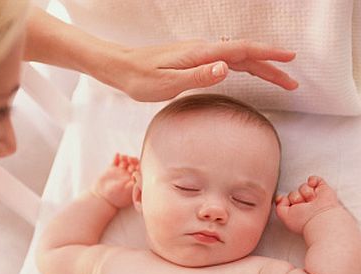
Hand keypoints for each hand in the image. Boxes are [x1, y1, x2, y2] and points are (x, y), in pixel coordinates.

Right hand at [92, 154, 138, 208]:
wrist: (102, 198)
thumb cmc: (116, 197)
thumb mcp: (127, 191)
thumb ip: (134, 183)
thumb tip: (139, 176)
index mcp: (134, 180)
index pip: (139, 169)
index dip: (138, 165)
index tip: (134, 165)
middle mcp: (128, 175)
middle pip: (133, 163)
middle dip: (132, 160)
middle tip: (129, 159)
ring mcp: (120, 171)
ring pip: (125, 160)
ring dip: (125, 157)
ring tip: (122, 157)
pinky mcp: (111, 169)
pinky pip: (115, 160)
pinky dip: (116, 156)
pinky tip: (117, 155)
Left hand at [102, 39, 297, 101]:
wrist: (122, 67)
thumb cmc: (141, 78)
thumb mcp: (167, 82)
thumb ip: (198, 76)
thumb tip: (226, 68)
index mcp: (201, 54)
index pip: (242, 52)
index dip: (268, 56)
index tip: (290, 61)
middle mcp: (203, 50)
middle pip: (245, 55)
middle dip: (271, 67)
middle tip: (292, 82)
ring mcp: (199, 53)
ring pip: (237, 58)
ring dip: (259, 67)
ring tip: (278, 79)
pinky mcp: (193, 59)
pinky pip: (226, 60)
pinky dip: (243, 66)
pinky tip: (246, 71)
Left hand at [275, 176, 340, 234]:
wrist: (321, 219)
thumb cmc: (304, 221)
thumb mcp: (284, 216)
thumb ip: (279, 206)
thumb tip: (281, 197)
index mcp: (296, 212)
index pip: (286, 201)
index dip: (283, 199)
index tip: (283, 200)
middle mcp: (306, 205)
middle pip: (293, 193)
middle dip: (295, 197)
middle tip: (302, 205)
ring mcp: (315, 197)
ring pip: (302, 187)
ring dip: (305, 193)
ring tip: (311, 201)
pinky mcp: (323, 190)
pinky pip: (314, 179)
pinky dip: (313, 181)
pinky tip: (313, 188)